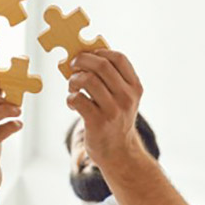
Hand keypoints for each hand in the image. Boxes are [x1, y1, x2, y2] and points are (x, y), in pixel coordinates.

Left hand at [67, 49, 143, 166]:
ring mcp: (113, 110)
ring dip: (73, 80)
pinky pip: (77, 99)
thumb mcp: (122, 98)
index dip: (100, 52)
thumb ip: (110, 78)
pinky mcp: (98, 122)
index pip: (119, 59)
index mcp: (134, 87)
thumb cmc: (114, 118)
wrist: (118, 152)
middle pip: (101, 66)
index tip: (89, 55)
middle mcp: (127, 97)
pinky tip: (72, 102)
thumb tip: (83, 55)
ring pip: (88, 80)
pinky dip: (70, 97)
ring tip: (72, 86)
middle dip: (82, 61)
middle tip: (73, 65)